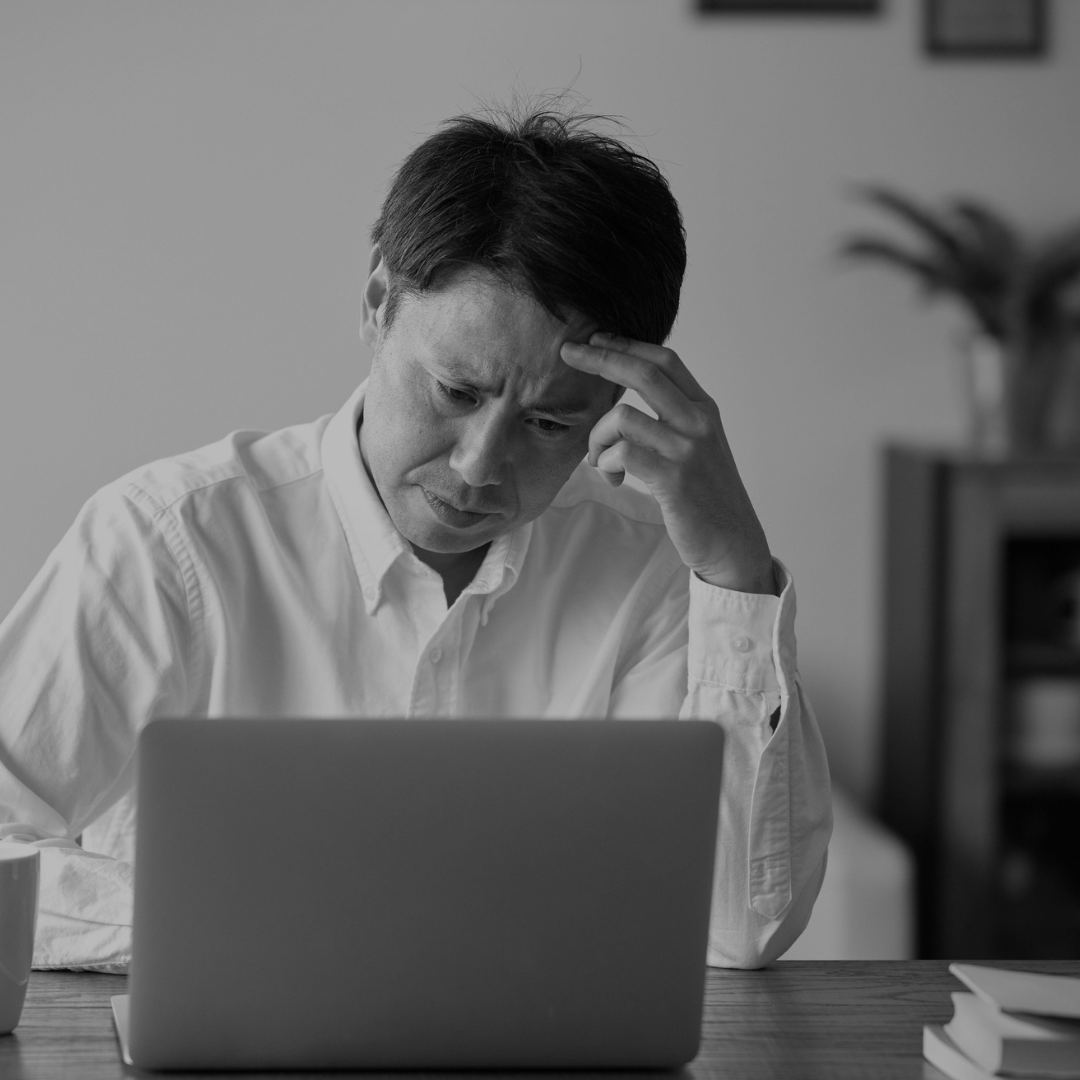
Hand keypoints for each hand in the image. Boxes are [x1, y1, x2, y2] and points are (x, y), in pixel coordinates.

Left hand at [561, 333, 776, 595]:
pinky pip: (621, 454)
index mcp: (704, 408)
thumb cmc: (706, 496)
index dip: (626, 344)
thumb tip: (622, 405)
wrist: (733, 541)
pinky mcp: (674, 479)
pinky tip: (612, 478)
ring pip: (622, 417)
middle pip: (643, 373)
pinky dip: (605, 463)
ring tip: (598, 461)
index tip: (595, 338)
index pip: (664, 360)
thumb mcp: (697, 446)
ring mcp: (687, 450)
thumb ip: (671, 419)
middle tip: (568, 353)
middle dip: (599, 358)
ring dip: (596, 437)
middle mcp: (698, 422)